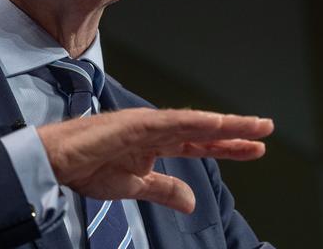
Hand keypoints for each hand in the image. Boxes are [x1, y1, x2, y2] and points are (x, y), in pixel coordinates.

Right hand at [37, 108, 273, 212]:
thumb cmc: (87, 168)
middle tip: (265, 129)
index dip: (225, 147)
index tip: (254, 149)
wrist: (57, 161)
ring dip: (223, 124)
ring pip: (192, 123)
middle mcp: (154, 130)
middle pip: (201, 130)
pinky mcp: (134, 124)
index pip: (197, 144)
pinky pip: (170, 123)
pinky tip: (217, 123)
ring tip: (253, 126)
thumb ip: (163, 189)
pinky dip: (195, 122)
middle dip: (234, 132)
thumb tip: (192, 200)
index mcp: (154, 144)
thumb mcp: (134, 187)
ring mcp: (145, 124)